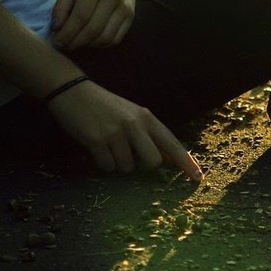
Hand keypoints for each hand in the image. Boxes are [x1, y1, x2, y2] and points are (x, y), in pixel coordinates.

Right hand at [47, 80, 202, 180]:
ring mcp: (115, 132)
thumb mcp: (131, 115)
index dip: (186, 162)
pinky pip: (107, 167)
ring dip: (117, 161)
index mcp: (146, 117)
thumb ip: (149, 135)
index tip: (198, 178)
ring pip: (127, 167)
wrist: (73, 91)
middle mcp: (134, 124)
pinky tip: (96, 146)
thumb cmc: (105, 106)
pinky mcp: (97, 140)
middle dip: (142, 164)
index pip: (172, 143)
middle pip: (152, 162)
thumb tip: (166, 158)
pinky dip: (102, 162)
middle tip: (128, 152)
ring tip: (107, 143)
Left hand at [52, 0, 134, 49]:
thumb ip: (61, 7)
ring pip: (105, 37)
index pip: (80, 17)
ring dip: (88, 45)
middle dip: (76, 42)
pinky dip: (101, 44)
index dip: (67, 33)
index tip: (57, 42)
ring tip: (77, 43)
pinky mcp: (131, 16)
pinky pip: (116, 39)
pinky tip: (91, 40)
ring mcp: (124, 7)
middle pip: (93, 29)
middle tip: (65, 46)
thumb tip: (56, 29)